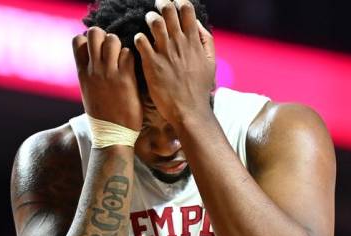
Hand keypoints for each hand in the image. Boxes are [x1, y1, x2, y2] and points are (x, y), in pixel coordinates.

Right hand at [73, 27, 142, 129]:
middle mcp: (93, 70)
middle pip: (94, 33)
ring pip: (113, 39)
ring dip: (120, 45)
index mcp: (82, 73)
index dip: (89, 39)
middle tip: (112, 49)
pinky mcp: (126, 79)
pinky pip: (129, 54)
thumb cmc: (102, 117)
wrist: (112, 136)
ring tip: (123, 59)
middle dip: (105, 35)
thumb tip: (94, 61)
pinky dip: (131, 58)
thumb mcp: (88, 92)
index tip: (97, 49)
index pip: (77, 40)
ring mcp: (109, 73)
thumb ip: (90, 74)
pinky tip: (132, 70)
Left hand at [134, 0, 215, 124]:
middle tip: (158, 5)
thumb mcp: (211, 63)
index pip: (187, 10)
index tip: (175, 3)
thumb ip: (206, 41)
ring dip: (150, 18)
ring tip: (149, 21)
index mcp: (193, 42)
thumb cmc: (200, 88)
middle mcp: (179, 43)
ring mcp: (165, 52)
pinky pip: (141, 41)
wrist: (189, 110)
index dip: (180, 2)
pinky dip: (139, 38)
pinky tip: (140, 42)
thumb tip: (197, 24)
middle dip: (162, 4)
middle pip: (169, 11)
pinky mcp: (151, 63)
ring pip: (154, 22)